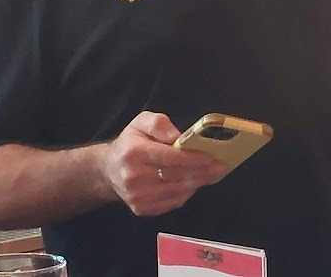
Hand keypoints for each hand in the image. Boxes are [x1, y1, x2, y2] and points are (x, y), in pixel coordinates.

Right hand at [99, 112, 227, 216]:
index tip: (212, 157)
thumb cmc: (130, 143)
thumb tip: (178, 136)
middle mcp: (134, 177)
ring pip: (178, 191)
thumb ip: (159, 124)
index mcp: (134, 153)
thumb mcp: (140, 122)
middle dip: (203, 171)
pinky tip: (195, 183)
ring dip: (198, 183)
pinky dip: (187, 193)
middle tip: (221, 166)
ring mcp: (137, 197)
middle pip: (177, 176)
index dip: (193, 158)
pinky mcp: (141, 209)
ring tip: (213, 174)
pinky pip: (173, 202)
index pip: (170, 157)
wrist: (109, 170)